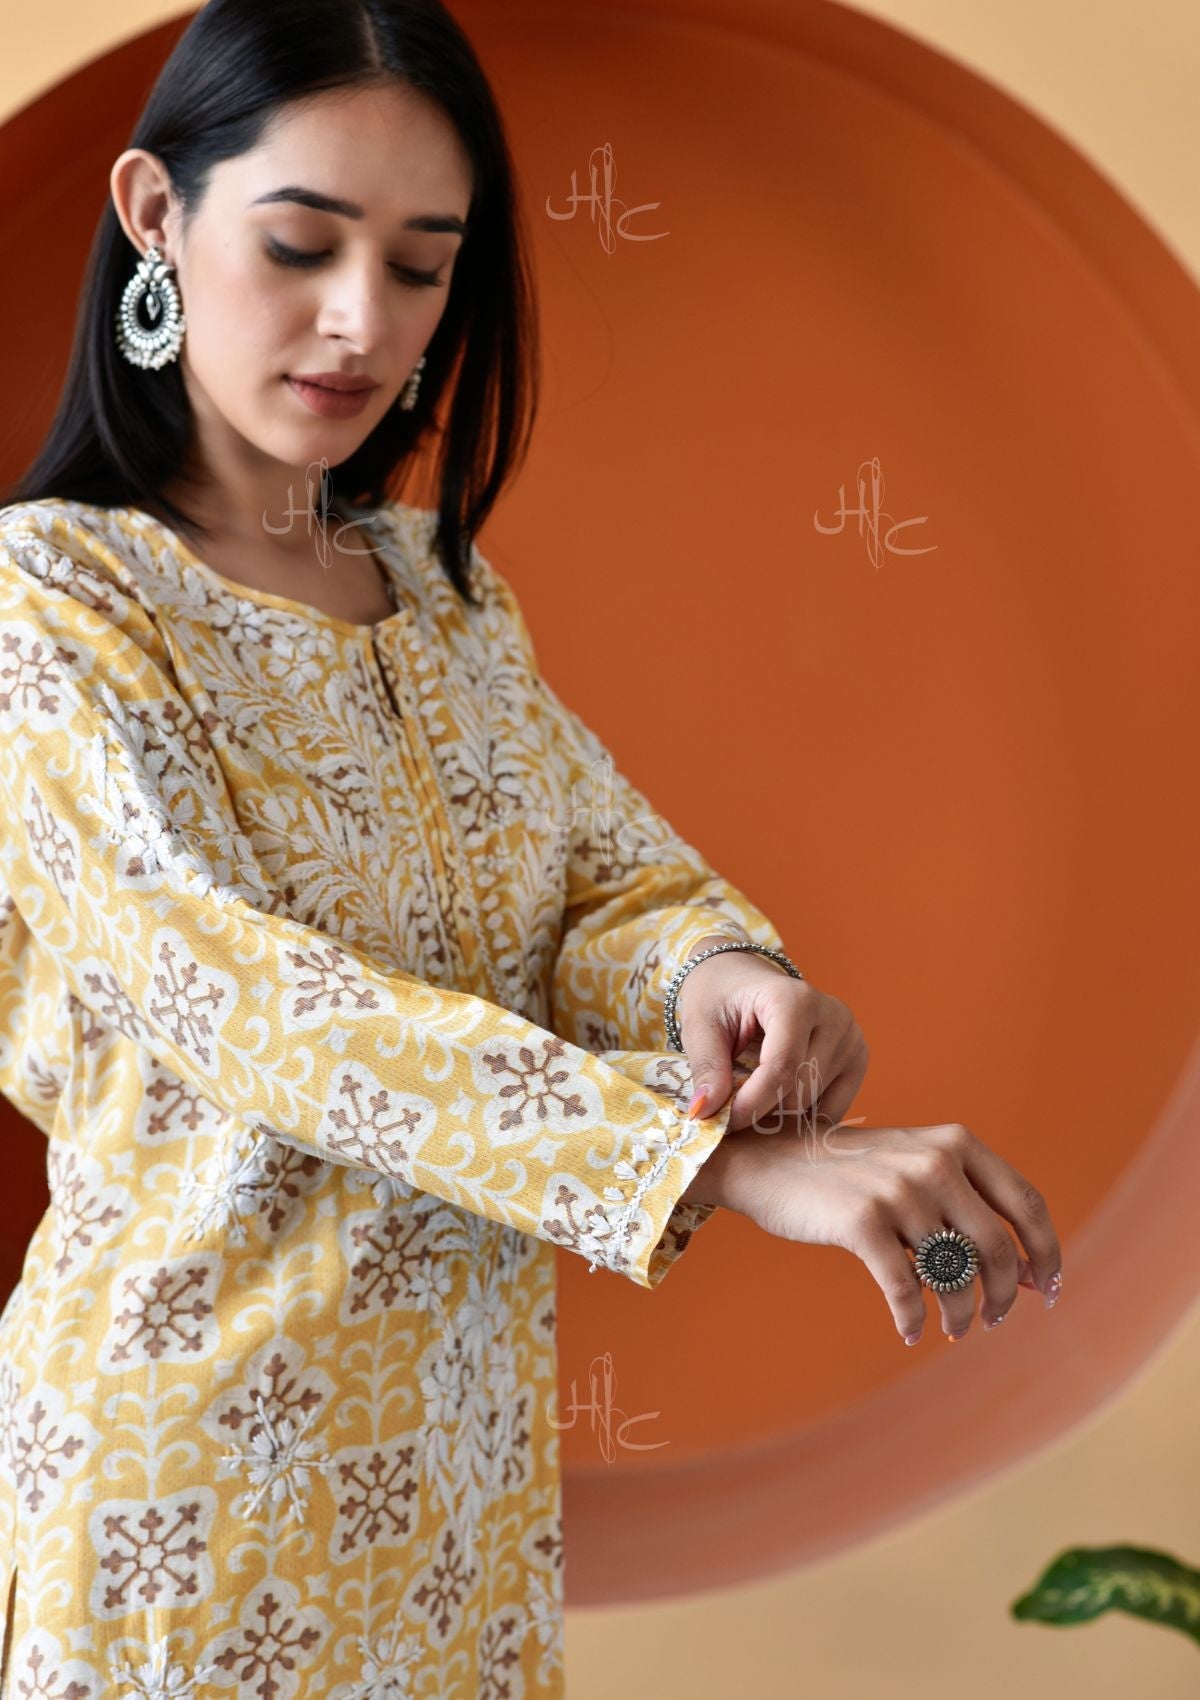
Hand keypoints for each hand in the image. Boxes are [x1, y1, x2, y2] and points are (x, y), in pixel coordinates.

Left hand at [676, 935, 868, 1134]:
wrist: (744, 980)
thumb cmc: (721, 999)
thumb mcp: (700, 1026)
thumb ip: (707, 1068)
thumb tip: (706, 1112)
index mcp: (794, 998)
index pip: (781, 1068)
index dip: (750, 1104)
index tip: (721, 1123)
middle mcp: (833, 1016)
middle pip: (798, 1092)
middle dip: (759, 1109)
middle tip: (730, 1102)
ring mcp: (851, 1038)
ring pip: (813, 1106)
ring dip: (778, 1113)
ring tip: (752, 1089)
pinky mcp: (858, 1058)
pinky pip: (832, 1111)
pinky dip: (801, 1115)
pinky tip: (779, 1096)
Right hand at [702, 1116, 1061, 1344]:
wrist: (768, 1161)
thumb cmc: (847, 1172)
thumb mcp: (913, 1165)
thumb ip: (966, 1203)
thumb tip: (1028, 1273)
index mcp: (956, 1142)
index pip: (1026, 1204)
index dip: (1045, 1253)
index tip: (1046, 1290)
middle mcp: (934, 1161)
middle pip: (997, 1248)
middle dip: (1003, 1296)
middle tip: (992, 1320)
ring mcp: (898, 1190)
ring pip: (954, 1275)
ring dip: (959, 1314)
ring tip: (950, 1328)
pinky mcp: (861, 1221)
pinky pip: (905, 1289)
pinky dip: (913, 1317)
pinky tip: (910, 1329)